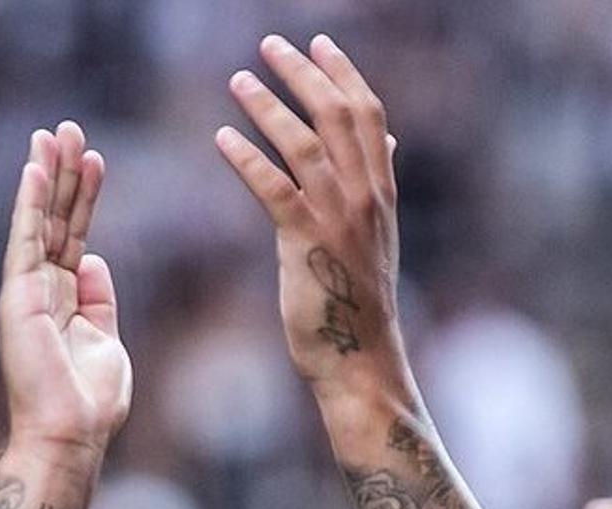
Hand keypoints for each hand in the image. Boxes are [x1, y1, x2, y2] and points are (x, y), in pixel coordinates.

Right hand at [0, 122, 131, 467]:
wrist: (70, 436)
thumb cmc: (90, 402)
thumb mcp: (106, 340)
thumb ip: (101, 299)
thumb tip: (94, 259)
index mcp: (63, 298)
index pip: (73, 235)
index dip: (83, 197)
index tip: (93, 158)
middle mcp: (39, 289)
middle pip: (52, 219)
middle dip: (62, 173)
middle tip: (67, 128)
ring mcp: (26, 291)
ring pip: (37, 221)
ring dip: (46, 176)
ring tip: (54, 133)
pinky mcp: (19, 298)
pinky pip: (25, 241)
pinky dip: (29, 205)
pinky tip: (35, 170)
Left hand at [216, 34, 411, 403]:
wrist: (362, 362)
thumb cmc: (360, 303)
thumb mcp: (378, 236)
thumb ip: (378, 184)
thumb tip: (389, 141)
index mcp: (382, 193)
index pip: (368, 115)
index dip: (343, 73)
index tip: (318, 42)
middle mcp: (366, 199)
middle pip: (338, 116)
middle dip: (304, 73)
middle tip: (269, 44)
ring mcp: (338, 220)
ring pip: (306, 144)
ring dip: (269, 106)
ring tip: (238, 81)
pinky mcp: (307, 245)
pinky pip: (274, 189)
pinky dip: (247, 158)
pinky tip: (222, 138)